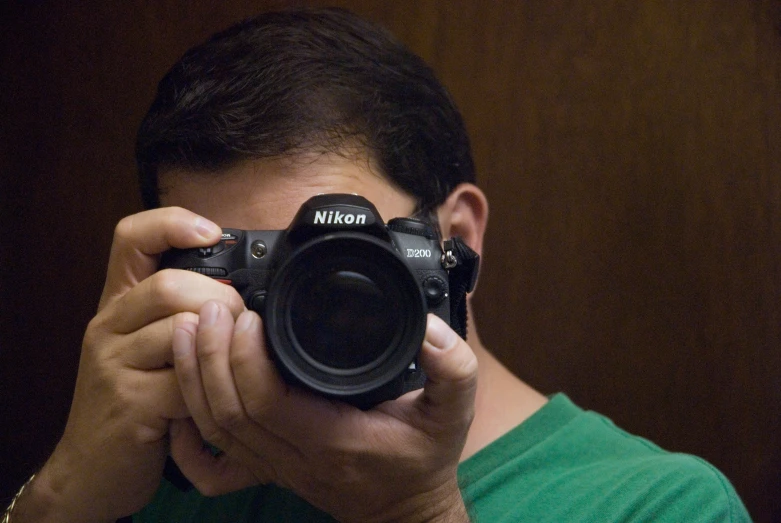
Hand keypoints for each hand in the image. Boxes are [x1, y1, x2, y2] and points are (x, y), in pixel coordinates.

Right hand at [20, 208, 243, 522]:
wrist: (91, 468)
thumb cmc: (134, 400)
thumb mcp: (147, 347)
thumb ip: (179, 314)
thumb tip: (243, 290)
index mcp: (117, 304)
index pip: (131, 238)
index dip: (172, 224)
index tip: (212, 232)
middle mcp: (108, 326)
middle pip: (171, 284)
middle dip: (223, 299)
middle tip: (245, 321)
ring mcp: (114, 365)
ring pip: (181, 328)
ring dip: (224, 340)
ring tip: (234, 357)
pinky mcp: (130, 405)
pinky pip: (187, 381)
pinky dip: (213, 385)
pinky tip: (216, 395)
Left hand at [170, 304, 476, 522]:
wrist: (405, 512)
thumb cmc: (424, 460)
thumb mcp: (453, 412)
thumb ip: (453, 369)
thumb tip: (430, 328)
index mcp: (333, 440)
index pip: (269, 402)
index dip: (247, 358)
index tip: (251, 315)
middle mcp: (294, 457)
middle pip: (228, 411)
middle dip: (211, 355)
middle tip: (212, 308)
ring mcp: (274, 466)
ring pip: (212, 429)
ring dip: (193, 377)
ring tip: (188, 328)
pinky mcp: (266, 467)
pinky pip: (211, 455)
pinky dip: (187, 425)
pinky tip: (179, 391)